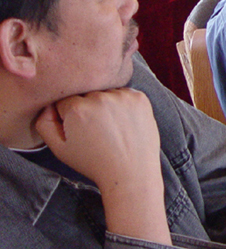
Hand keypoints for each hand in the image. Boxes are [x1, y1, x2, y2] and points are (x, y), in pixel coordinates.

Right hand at [35, 89, 171, 244]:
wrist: (130, 171)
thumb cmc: (94, 163)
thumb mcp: (60, 150)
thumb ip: (45, 124)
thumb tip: (49, 106)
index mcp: (77, 108)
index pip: (65, 101)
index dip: (69, 117)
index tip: (78, 131)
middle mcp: (99, 97)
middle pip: (86, 95)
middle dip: (87, 110)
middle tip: (96, 133)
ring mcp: (122, 96)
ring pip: (106, 94)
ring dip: (106, 106)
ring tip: (111, 130)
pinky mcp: (139, 98)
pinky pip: (125, 94)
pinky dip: (124, 105)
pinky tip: (124, 124)